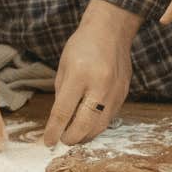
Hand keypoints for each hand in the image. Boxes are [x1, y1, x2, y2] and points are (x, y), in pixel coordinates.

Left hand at [41, 0, 137, 145]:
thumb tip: (59, 121)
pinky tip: (88, 124)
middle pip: (84, 124)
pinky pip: (109, 117)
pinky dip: (97, 125)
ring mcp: (115, 91)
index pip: (63, 111)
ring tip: (74, 135)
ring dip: (85, 135)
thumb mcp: (63, 66)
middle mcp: (100, 84)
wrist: (111, 30)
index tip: (47, 141)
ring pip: (100, 126)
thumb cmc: (83, 45)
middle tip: (62, 140)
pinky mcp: (124, 94)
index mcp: (79, 75)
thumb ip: (62, 95)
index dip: (54, 130)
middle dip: (70, 138)